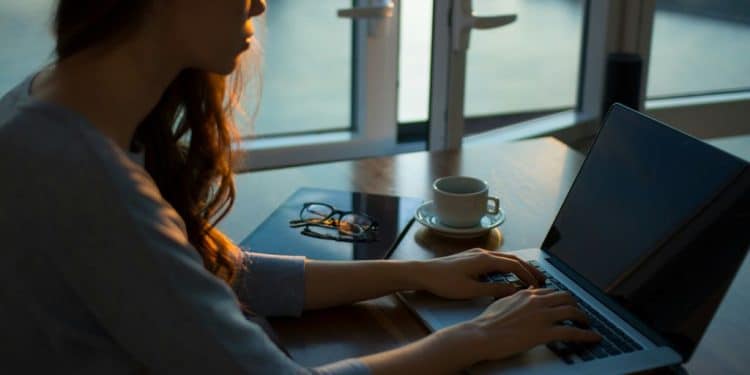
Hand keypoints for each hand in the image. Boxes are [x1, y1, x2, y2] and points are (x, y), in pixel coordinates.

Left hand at [416, 248, 545, 299]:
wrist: (424, 273)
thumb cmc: (444, 282)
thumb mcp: (471, 290)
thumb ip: (494, 290)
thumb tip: (514, 291)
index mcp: (485, 260)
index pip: (514, 265)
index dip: (528, 275)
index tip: (538, 285)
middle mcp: (483, 253)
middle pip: (512, 259)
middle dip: (528, 268)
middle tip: (541, 279)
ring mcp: (477, 253)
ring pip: (504, 258)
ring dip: (518, 266)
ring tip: (528, 277)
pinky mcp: (471, 257)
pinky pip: (495, 259)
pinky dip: (506, 266)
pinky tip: (508, 275)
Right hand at [461, 288, 600, 361]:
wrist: (481, 335)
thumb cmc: (487, 322)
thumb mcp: (502, 302)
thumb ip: (516, 297)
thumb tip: (524, 294)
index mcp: (527, 294)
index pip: (551, 292)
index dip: (561, 298)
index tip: (565, 304)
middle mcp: (537, 301)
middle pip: (566, 297)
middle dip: (576, 305)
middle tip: (579, 313)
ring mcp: (542, 316)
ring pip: (572, 311)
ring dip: (584, 318)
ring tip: (587, 325)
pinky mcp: (544, 332)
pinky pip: (572, 332)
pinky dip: (586, 335)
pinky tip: (593, 338)